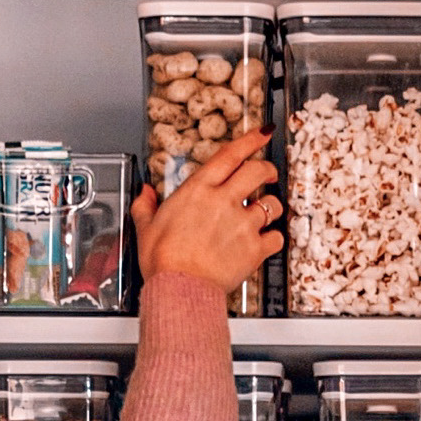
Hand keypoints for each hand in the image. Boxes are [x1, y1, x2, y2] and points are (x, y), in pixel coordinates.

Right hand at [135, 129, 281, 294]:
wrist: (179, 287)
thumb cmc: (163, 260)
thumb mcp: (146, 227)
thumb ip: (145, 205)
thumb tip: (144, 193)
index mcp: (199, 190)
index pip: (231, 155)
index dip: (251, 140)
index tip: (262, 133)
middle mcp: (224, 201)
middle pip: (258, 171)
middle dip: (267, 169)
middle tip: (268, 173)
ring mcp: (242, 224)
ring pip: (272, 204)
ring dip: (271, 206)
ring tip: (265, 212)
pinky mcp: (254, 249)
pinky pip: (275, 237)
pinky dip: (273, 238)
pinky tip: (266, 240)